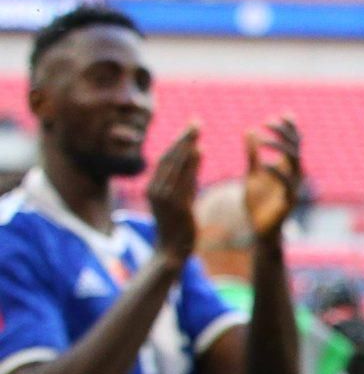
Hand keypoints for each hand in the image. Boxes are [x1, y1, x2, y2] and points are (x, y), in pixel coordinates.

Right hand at [146, 124, 203, 263]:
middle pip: (169, 158)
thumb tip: (198, 153)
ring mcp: (164, 197)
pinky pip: (183, 180)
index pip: (166, 159)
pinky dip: (190, 164)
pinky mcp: (176, 205)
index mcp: (152, 188)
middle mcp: (155, 189)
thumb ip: (188, 178)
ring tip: (197, 132)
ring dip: (186, 147)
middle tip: (196, 123)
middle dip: (183, 139)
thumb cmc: (177, 226)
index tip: (191, 128)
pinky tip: (199, 151)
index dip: (178, 143)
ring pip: (175, 165)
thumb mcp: (181, 198)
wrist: (172, 251)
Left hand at [243, 116, 304, 242]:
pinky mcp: (288, 201)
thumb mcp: (252, 174)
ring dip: (279, 148)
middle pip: (296, 148)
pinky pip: (286, 184)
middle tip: (268, 122)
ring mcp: (293, 188)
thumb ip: (253, 154)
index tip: (280, 114)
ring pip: (294, 162)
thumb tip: (250, 130)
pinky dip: (276, 172)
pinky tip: (263, 165)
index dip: (290, 128)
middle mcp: (293, 175)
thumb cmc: (258, 204)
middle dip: (285, 133)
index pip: (294, 143)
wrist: (260, 231)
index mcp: (286, 168)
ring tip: (263, 138)